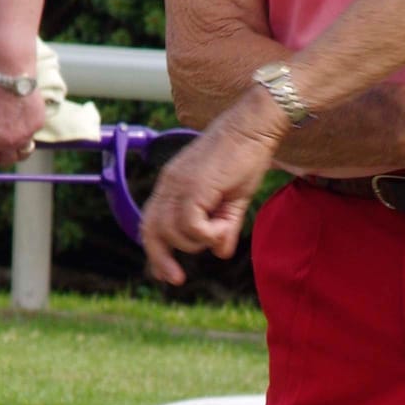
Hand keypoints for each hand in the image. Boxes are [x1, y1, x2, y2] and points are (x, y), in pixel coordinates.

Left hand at [0, 69, 47, 169]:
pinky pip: (33, 134)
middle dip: (2, 154)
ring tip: (13, 135)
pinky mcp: (38, 123)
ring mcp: (26, 133)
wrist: (8, 70)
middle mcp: (9, 142)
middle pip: (8, 161)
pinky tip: (22, 118)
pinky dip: (28, 130)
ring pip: (24, 150)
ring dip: (18, 147)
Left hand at [140, 92, 284, 284]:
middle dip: (160, 260)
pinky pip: (191, 226)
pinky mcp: (194, 186)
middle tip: (176, 279)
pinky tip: (225, 223)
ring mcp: (180, 184)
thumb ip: (224, 226)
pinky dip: (208, 234)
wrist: (254, 125)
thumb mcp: (233, 199)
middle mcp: (170, 184)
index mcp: (173, 184)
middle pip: (150, 231)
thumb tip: (221, 253)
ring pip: (174, 233)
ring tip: (224, 225)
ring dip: (199, 241)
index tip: (165, 274)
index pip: (151, 222)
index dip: (155, 250)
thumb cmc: (246, 156)